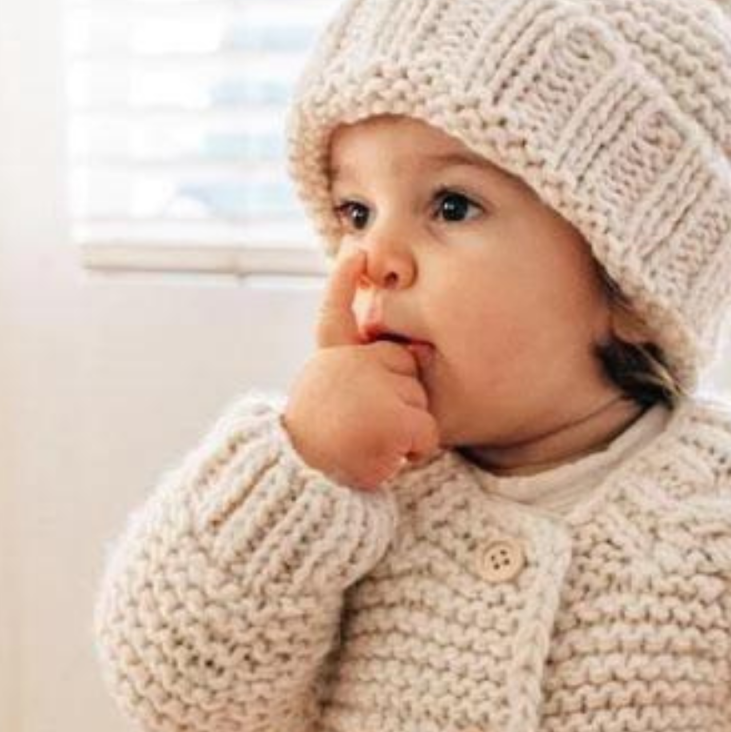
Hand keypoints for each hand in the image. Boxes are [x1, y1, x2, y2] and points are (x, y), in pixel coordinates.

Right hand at [280, 246, 441, 490]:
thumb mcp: (333, 400)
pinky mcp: (394, 418)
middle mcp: (347, 364)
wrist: (302, 483)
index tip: (355, 248)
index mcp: (328, 360)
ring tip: (370, 444)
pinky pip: (428, 432)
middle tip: (364, 426)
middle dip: (400, 397)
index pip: (336, 311)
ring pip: (419, 401)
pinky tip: (386, 457)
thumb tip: (418, 349)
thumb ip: (361, 371)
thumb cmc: (324, 450)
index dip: (345, 280)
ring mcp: (371, 388)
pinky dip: (416, 452)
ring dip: (406, 430)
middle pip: (404, 366)